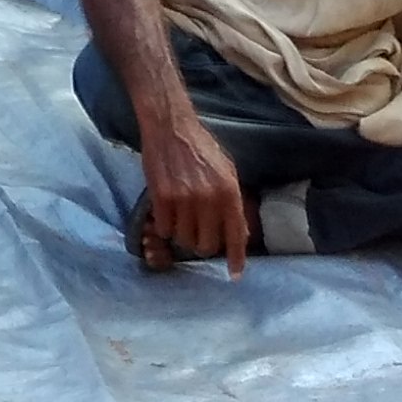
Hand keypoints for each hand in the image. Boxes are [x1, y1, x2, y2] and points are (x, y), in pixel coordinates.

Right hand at [137, 110, 251, 274]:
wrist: (170, 127)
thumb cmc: (201, 148)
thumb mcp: (227, 172)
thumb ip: (233, 202)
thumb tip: (239, 233)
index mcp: (229, 192)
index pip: (236, 235)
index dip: (236, 258)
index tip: (235, 275)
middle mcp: (209, 199)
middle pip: (207, 245)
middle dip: (203, 244)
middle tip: (198, 234)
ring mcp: (184, 199)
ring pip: (184, 240)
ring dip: (183, 235)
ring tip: (181, 219)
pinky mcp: (161, 197)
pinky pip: (165, 229)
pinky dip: (165, 226)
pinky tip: (167, 212)